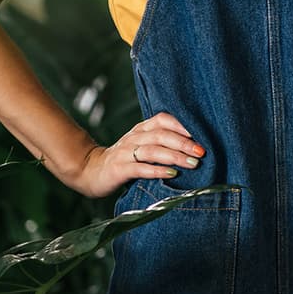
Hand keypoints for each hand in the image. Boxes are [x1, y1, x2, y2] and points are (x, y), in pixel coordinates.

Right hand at [66, 112, 205, 197]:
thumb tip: (193, 146)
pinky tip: (172, 174)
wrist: (91, 170)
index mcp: (141, 129)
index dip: (181, 125)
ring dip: (174, 156)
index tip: (200, 133)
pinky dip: (157, 170)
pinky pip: (140, 168)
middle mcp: (134, 137)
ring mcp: (125, 152)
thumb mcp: (141, 145)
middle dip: (183, 142)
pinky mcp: (119, 169)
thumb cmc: (125, 159)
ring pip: (153, 151)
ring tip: (192, 163)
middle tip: (201, 151)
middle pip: (161, 135)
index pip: (162, 119)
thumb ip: (161, 142)